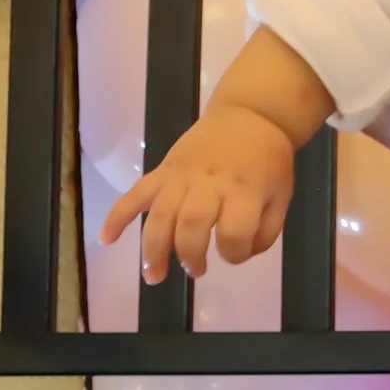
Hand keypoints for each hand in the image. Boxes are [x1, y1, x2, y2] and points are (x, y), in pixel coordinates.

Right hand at [100, 105, 298, 282]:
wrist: (250, 114)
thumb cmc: (267, 159)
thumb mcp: (282, 193)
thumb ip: (267, 229)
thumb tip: (243, 255)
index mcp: (245, 189)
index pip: (235, 231)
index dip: (234, 253)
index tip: (235, 254)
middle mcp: (211, 182)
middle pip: (191, 224)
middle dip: (188, 255)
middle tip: (195, 270)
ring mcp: (183, 175)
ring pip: (160, 214)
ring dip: (153, 249)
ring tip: (154, 275)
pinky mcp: (164, 169)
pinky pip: (135, 193)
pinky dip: (117, 215)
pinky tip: (106, 239)